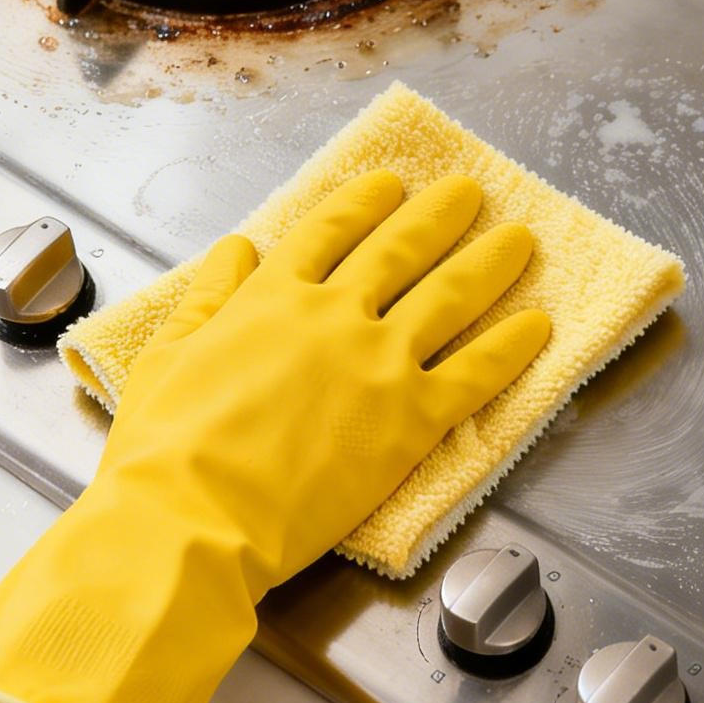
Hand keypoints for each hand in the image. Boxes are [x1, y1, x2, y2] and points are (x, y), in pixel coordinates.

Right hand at [0, 171, 549, 702]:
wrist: (192, 520)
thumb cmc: (164, 452)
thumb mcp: (167, 356)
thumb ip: (208, 297)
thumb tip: (236, 248)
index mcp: (272, 298)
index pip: (330, 231)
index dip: (365, 202)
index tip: (391, 183)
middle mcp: (334, 316)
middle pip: (402, 250)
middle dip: (441, 216)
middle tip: (471, 192)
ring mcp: (379, 363)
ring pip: (451, 297)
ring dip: (490, 263)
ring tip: (520, 239)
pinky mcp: (412, 419)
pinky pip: (477, 373)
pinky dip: (512, 346)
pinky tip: (539, 326)